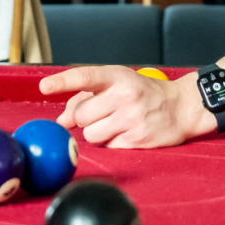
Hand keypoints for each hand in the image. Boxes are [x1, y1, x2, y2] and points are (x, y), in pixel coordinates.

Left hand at [40, 66, 208, 147]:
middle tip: (102, 113)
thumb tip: (61, 121)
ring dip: (96, 133)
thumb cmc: (142, 94)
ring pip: (91, 135)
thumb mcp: (118, 85)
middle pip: (81, 115)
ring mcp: (132, 118)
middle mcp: (125, 95)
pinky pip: (108, 147)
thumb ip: (86, 97)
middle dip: (85, 118)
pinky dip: (111, 143)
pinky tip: (126, 133)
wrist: (181, 107)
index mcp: (118, 76)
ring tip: (115, 124)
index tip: (44, 86)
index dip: (63, 82)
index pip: (85, 77)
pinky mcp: (137, 139)